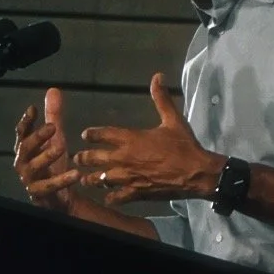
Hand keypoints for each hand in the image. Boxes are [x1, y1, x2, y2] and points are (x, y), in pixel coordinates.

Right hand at [14, 88, 79, 211]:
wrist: (58, 197)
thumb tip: (53, 90)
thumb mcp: (55, 138)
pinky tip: (76, 174)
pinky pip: (49, 187)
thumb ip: (53, 116)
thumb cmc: (52, 165)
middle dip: (37, 137)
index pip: (22, 132)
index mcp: (25, 149)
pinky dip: (62, 180)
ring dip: (47, 156)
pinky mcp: (39, 194)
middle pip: (25, 148)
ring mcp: (29, 179)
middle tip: (53, 127)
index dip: (26, 121)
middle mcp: (23, 163)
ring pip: (34, 167)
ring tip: (62, 147)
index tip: (33, 109)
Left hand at [73, 73, 221, 205]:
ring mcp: (128, 177)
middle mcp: (124, 158)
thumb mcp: (173, 119)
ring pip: (100, 179)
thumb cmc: (184, 145)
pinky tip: (107, 197)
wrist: (196, 173)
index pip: (102, 134)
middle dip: (84, 158)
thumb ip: (161, 98)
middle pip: (94, 158)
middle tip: (77, 158)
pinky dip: (110, 197)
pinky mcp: (136, 193)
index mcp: (130, 138)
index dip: (92, 134)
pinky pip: (116, 197)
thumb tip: (157, 76)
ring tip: (85, 179)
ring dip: (92, 178)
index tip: (85, 135)